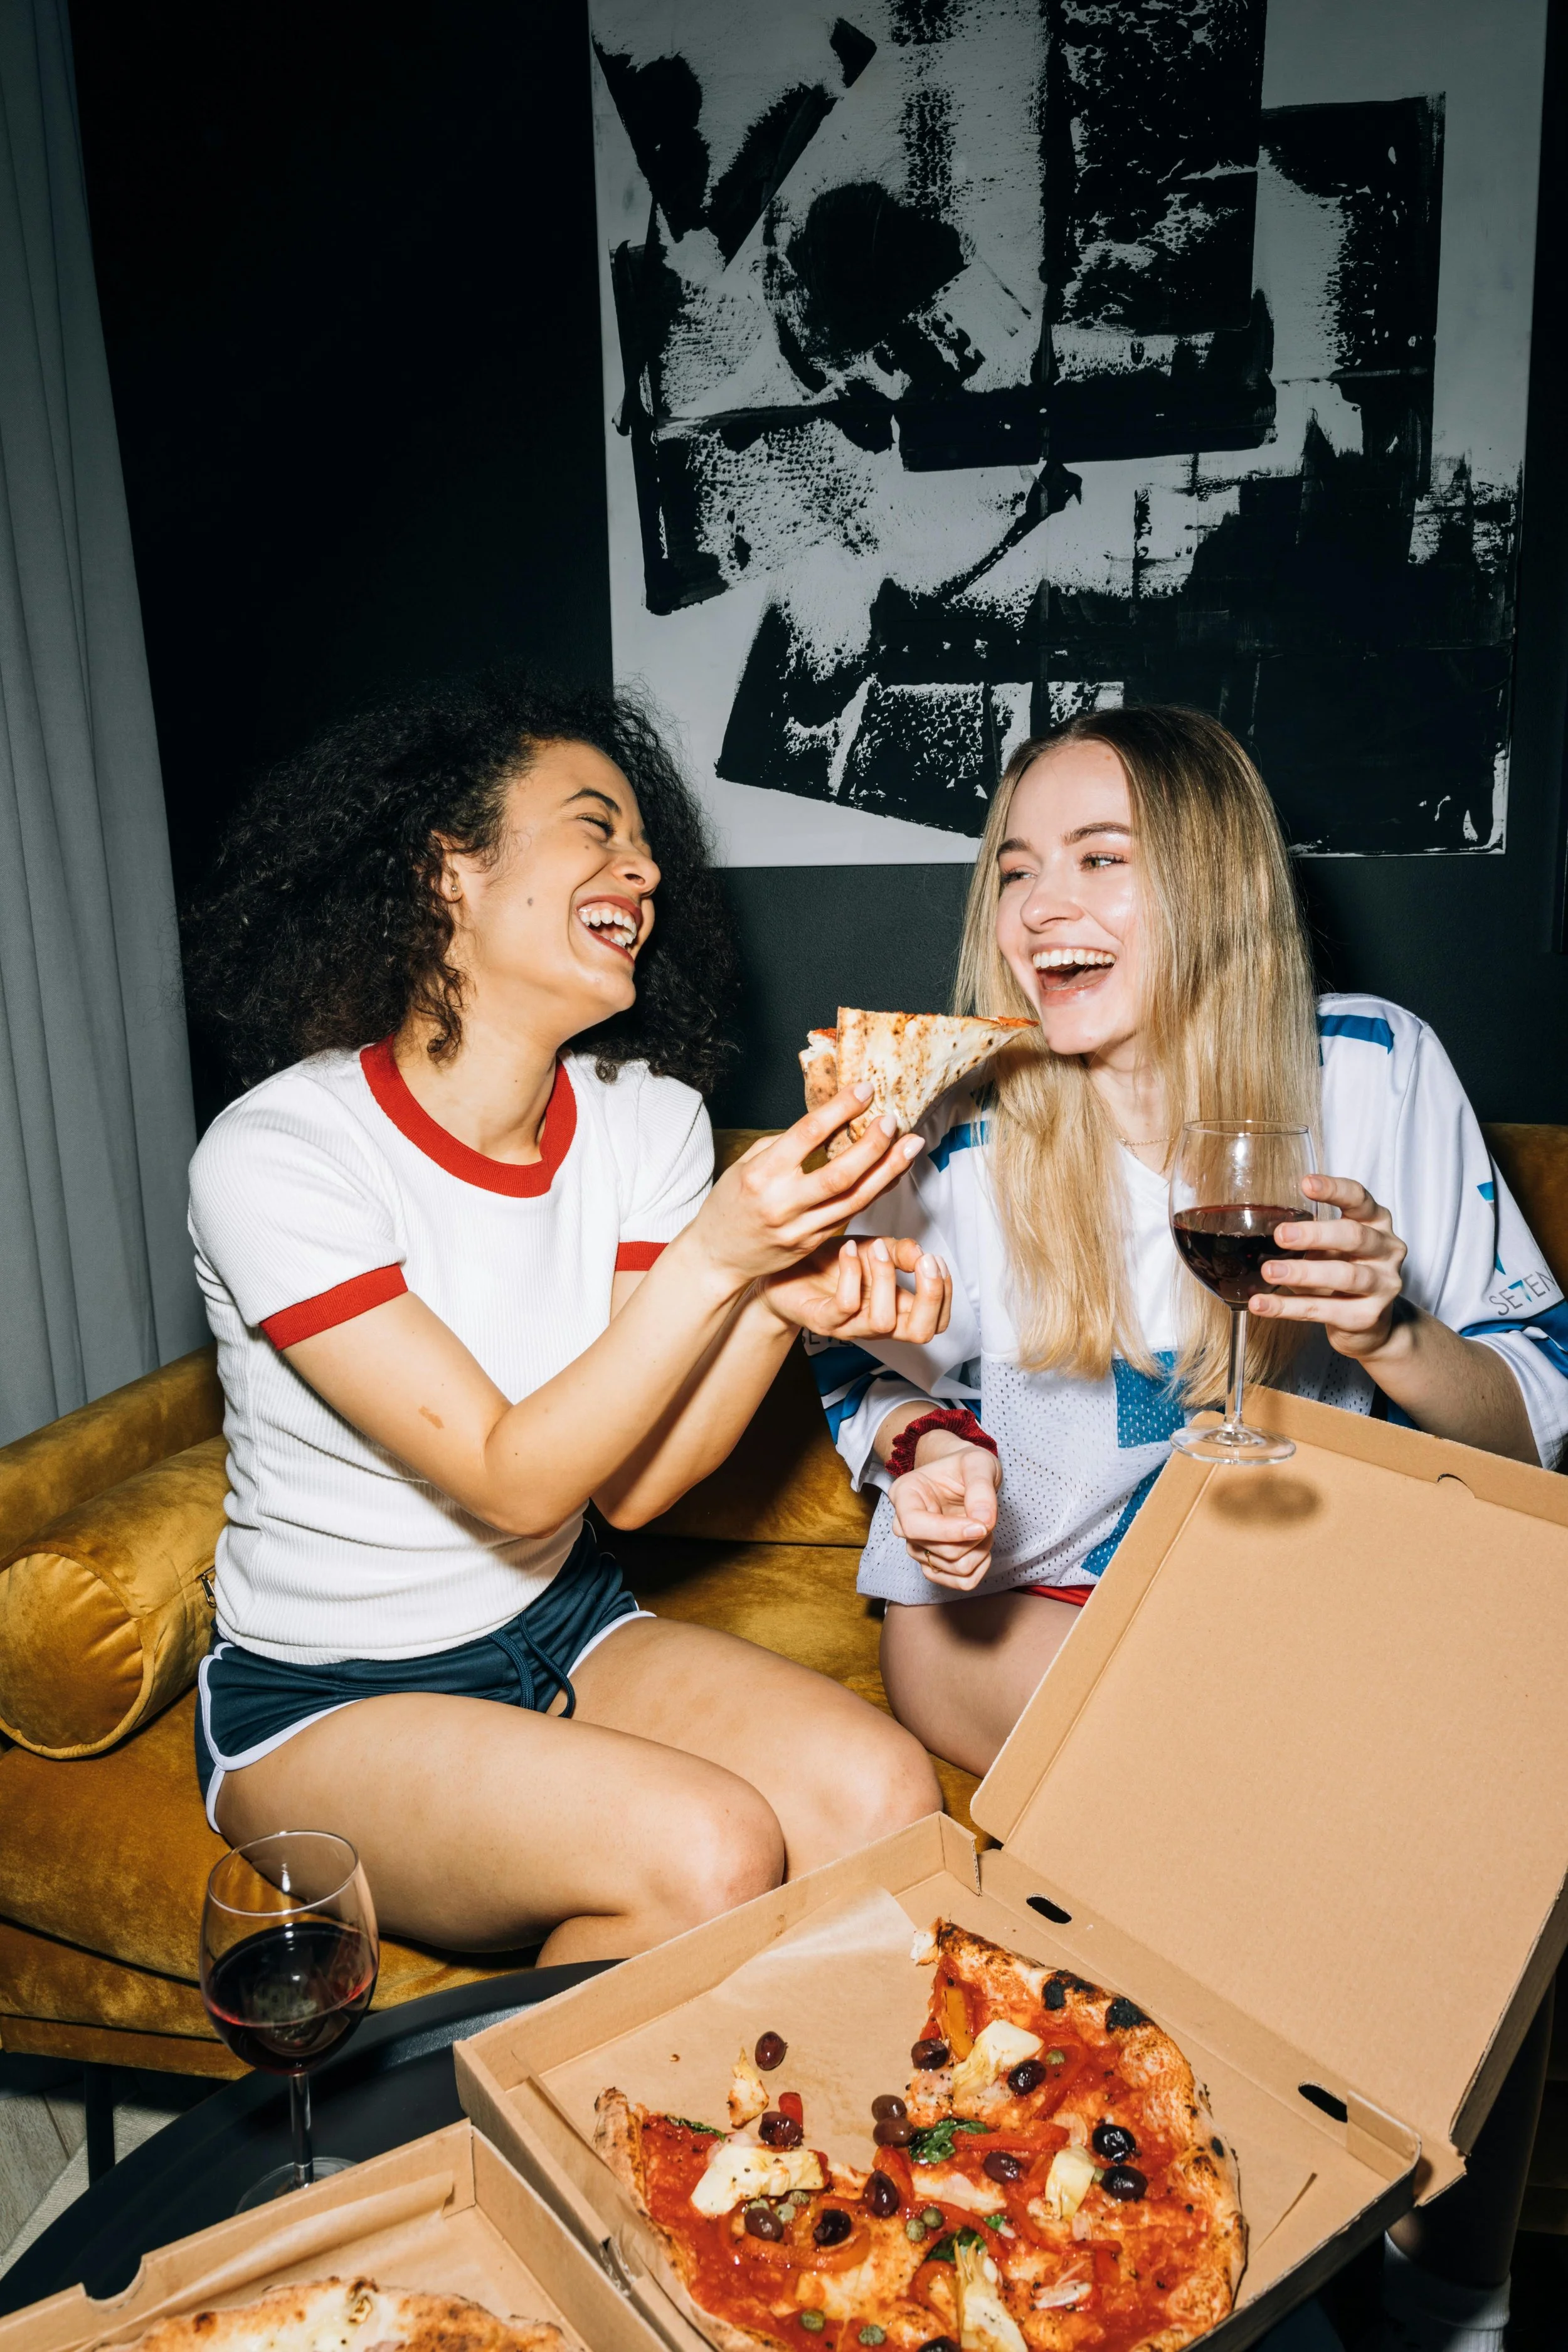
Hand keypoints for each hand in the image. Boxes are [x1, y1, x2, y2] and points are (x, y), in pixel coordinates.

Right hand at [689, 1086, 924, 1293]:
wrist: (718, 1257)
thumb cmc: (730, 1203)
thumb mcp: (744, 1165)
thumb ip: (784, 1145)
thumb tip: (826, 1123)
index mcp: (762, 1174)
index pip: (808, 1134)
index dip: (840, 1109)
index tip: (864, 1090)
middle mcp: (783, 1203)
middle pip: (840, 1174)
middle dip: (873, 1145)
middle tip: (893, 1121)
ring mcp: (801, 1228)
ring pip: (855, 1199)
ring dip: (888, 1171)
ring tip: (911, 1146)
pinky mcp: (813, 1243)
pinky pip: (851, 1214)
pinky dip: (876, 1191)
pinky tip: (893, 1172)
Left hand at [761, 1235, 951, 1342]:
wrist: (780, 1274)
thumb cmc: (827, 1265)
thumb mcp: (870, 1250)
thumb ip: (898, 1251)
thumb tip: (920, 1252)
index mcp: (893, 1308)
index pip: (936, 1322)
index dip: (944, 1295)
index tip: (935, 1261)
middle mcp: (875, 1322)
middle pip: (921, 1333)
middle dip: (931, 1296)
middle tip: (924, 1262)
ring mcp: (849, 1325)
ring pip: (884, 1320)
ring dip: (886, 1278)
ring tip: (876, 1249)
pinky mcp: (822, 1320)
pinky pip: (846, 1306)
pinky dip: (852, 1273)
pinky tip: (849, 1250)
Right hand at [891, 1433, 1000, 1592]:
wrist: (965, 1475)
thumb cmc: (966, 1466)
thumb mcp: (978, 1463)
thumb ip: (981, 1488)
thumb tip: (984, 1522)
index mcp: (905, 1493)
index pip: (913, 1525)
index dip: (948, 1532)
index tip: (980, 1527)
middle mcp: (904, 1524)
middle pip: (937, 1551)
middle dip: (973, 1539)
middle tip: (988, 1518)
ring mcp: (918, 1547)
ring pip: (951, 1568)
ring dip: (979, 1552)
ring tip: (984, 1527)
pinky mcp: (934, 1564)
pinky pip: (959, 1583)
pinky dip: (979, 1569)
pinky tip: (983, 1547)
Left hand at [1248, 1173, 1408, 1359]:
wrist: (1368, 1324)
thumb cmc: (1342, 1272)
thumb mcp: (1329, 1246)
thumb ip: (1307, 1235)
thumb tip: (1259, 1230)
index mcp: (1376, 1222)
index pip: (1359, 1198)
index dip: (1334, 1189)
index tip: (1306, 1184)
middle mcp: (1386, 1249)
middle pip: (1354, 1236)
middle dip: (1315, 1234)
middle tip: (1281, 1235)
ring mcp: (1383, 1284)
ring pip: (1345, 1275)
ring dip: (1303, 1273)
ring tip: (1269, 1271)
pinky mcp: (1369, 1317)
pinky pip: (1326, 1310)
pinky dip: (1289, 1307)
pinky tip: (1264, 1304)